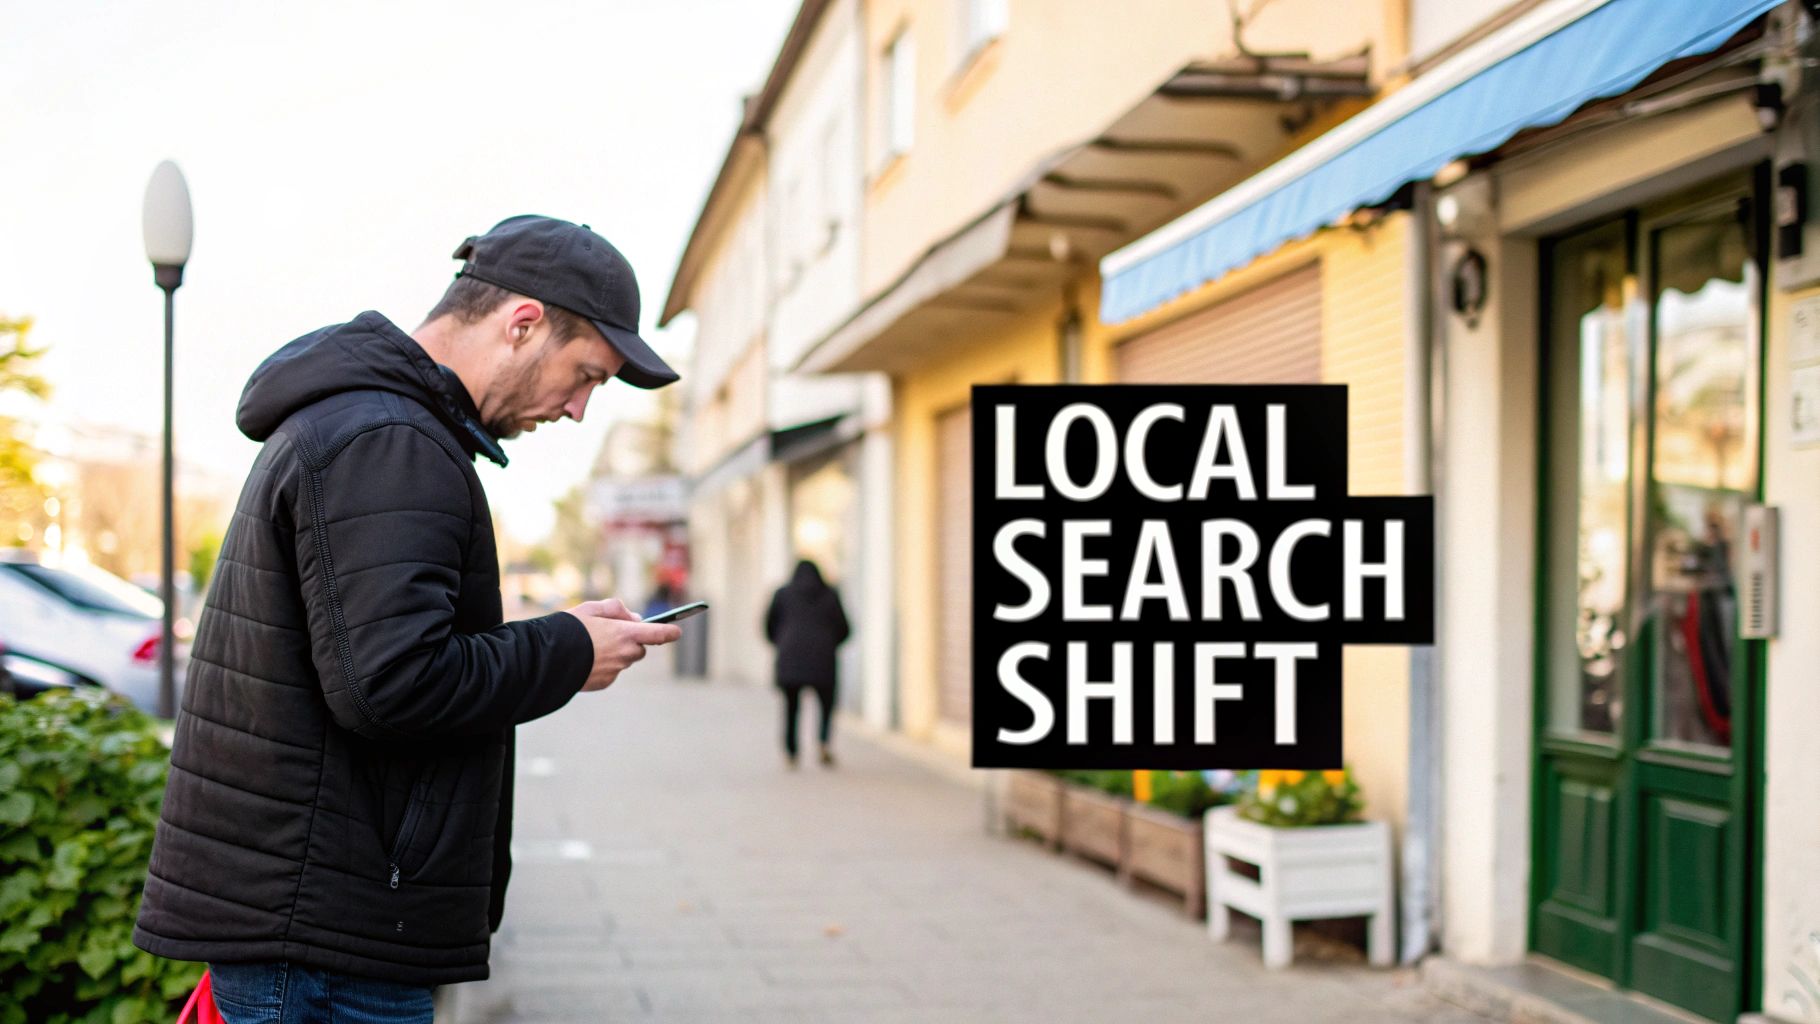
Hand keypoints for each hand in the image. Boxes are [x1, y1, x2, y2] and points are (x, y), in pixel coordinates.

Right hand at [564, 599, 682, 691]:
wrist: (547, 657)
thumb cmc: (570, 628)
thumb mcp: (592, 608)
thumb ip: (617, 609)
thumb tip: (635, 618)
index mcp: (626, 633)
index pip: (659, 634)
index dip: (670, 631)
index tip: (676, 631)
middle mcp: (625, 654)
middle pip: (639, 649)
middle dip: (631, 642)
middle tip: (611, 634)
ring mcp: (616, 670)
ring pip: (624, 660)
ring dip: (616, 654)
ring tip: (592, 646)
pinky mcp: (605, 682)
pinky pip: (611, 672)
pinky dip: (603, 666)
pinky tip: (586, 660)